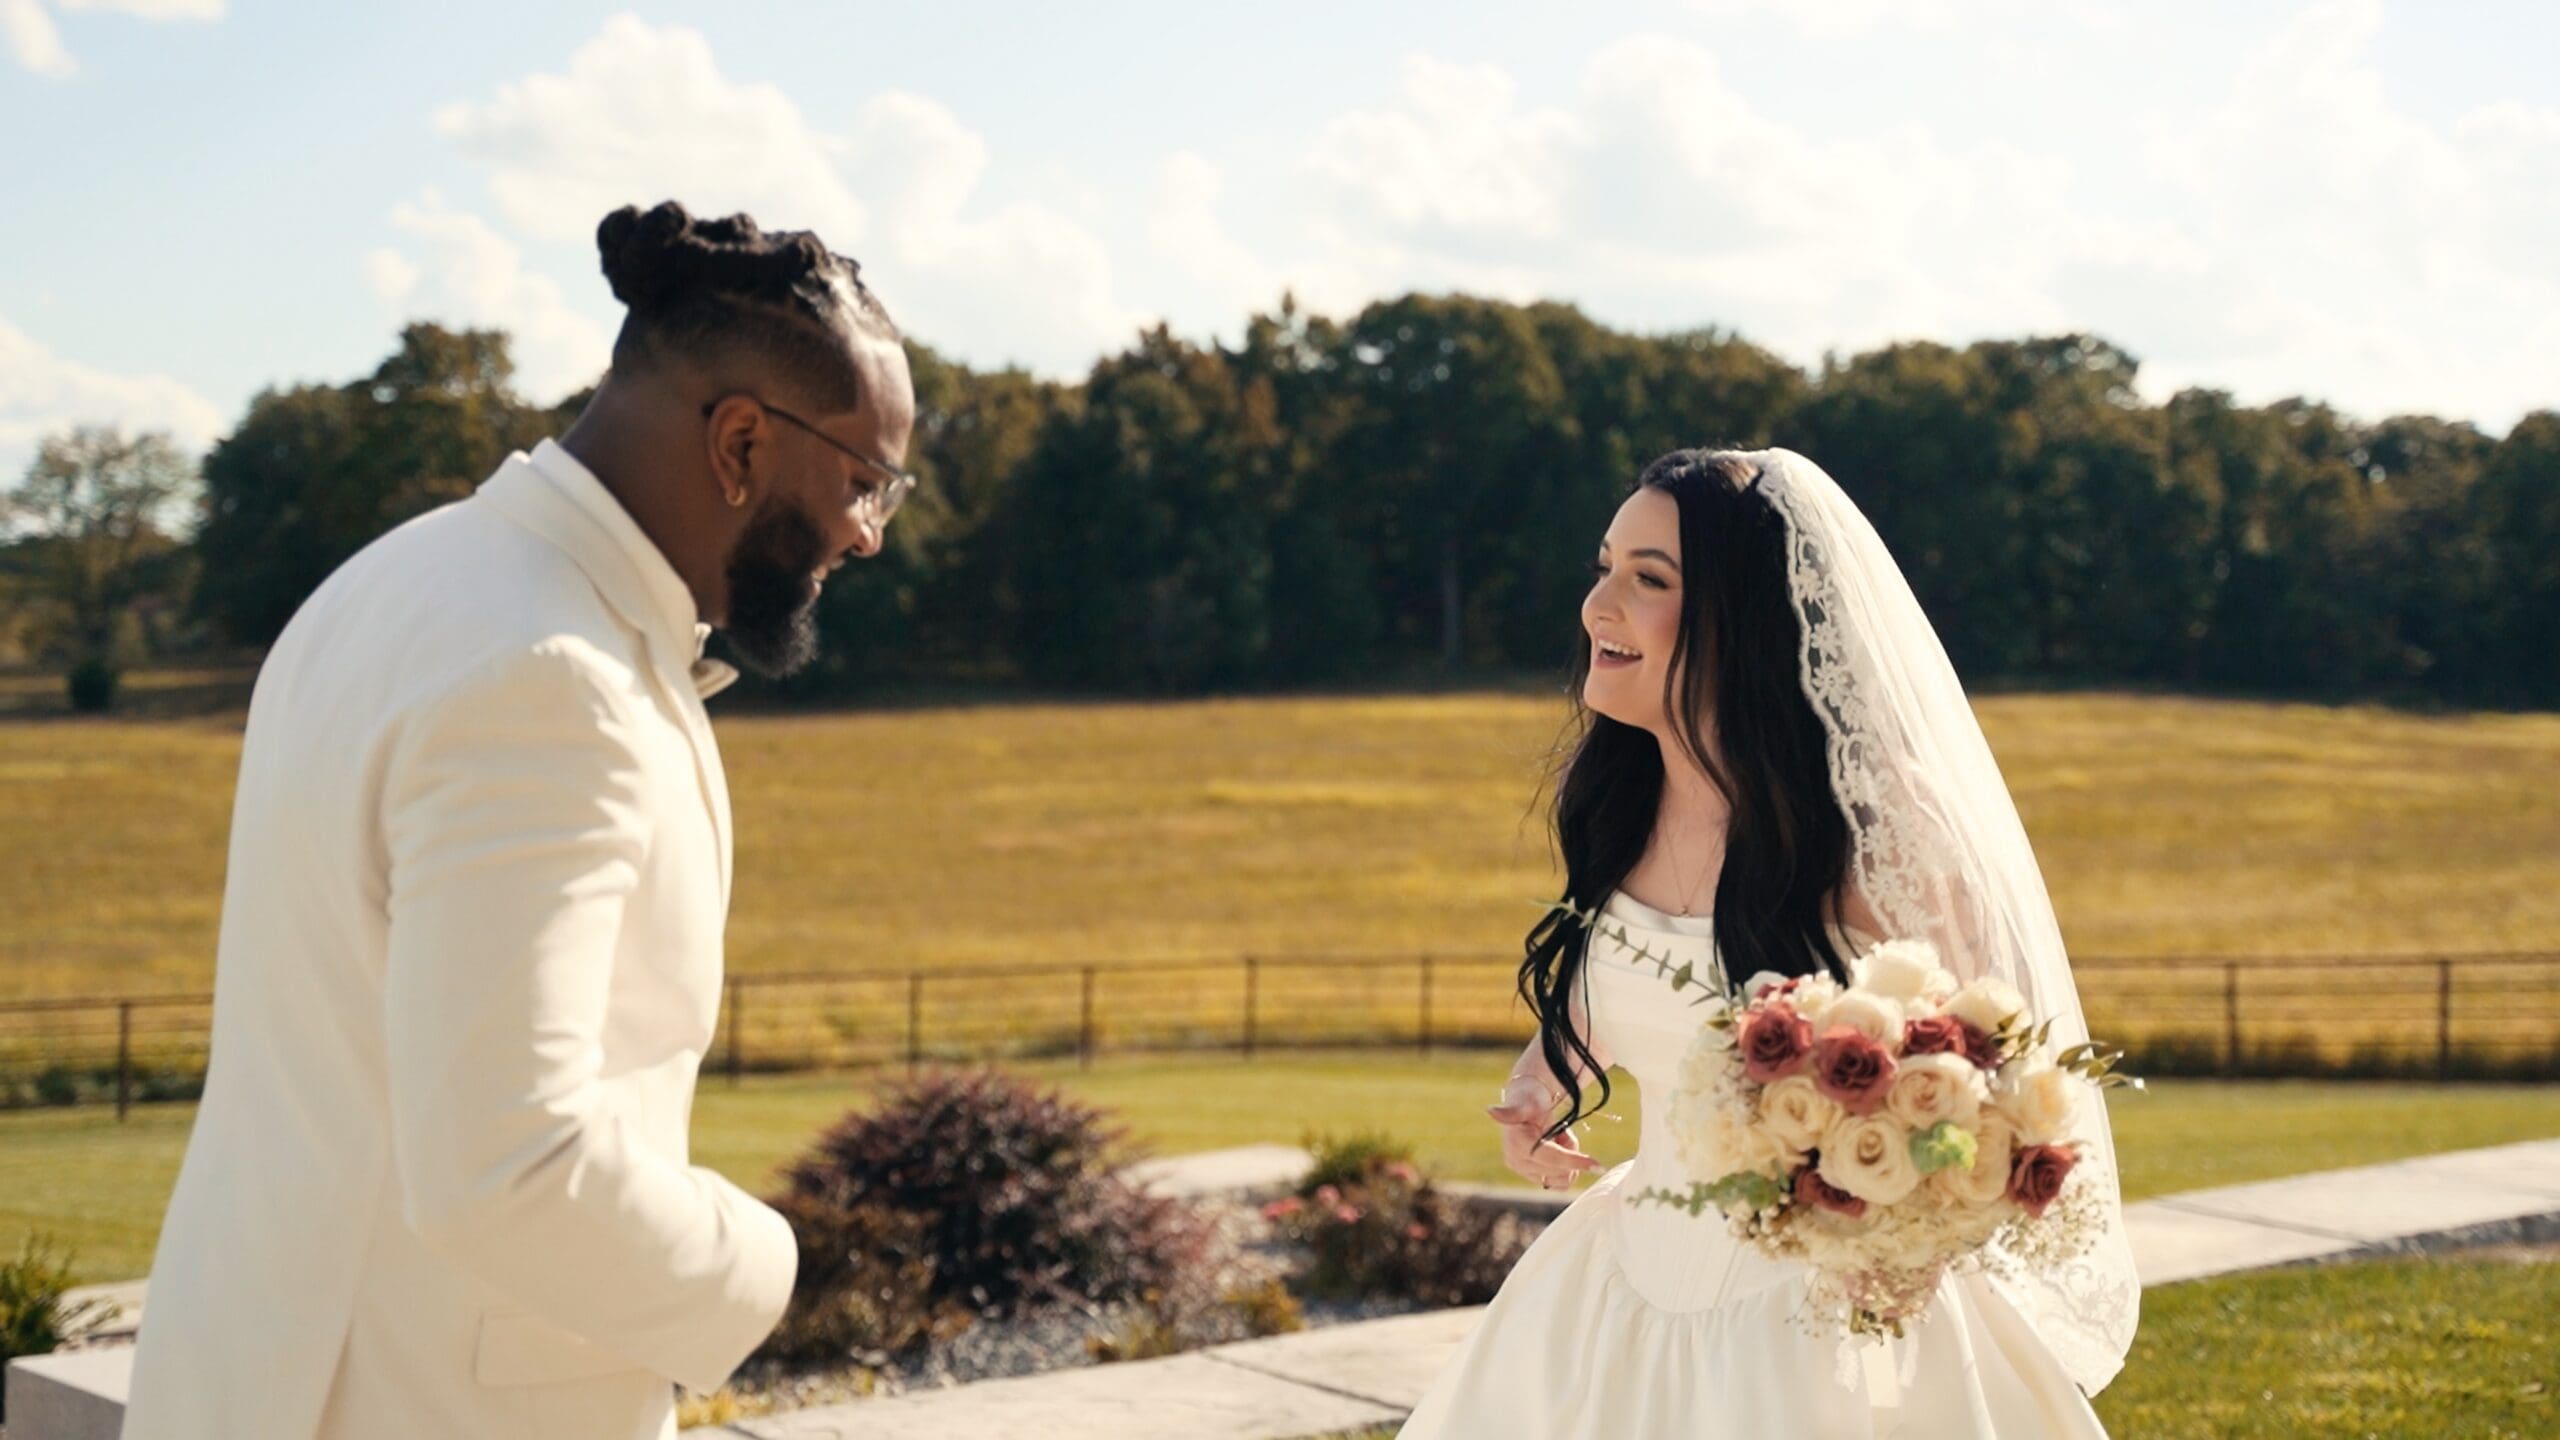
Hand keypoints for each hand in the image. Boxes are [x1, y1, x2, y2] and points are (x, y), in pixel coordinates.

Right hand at [1485, 1073, 1602, 1191]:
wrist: (1530, 1102)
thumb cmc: (1530, 1098)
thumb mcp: (1526, 1101)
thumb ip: (1512, 1110)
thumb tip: (1491, 1111)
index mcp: (1516, 1146)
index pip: (1552, 1159)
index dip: (1575, 1161)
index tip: (1599, 1165)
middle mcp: (1516, 1163)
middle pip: (1561, 1172)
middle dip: (1570, 1152)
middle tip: (1562, 1132)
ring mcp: (1524, 1172)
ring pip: (1563, 1179)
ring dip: (1569, 1158)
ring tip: (1558, 1137)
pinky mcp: (1533, 1176)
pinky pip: (1561, 1182)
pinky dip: (1567, 1166)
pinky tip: (1558, 1148)